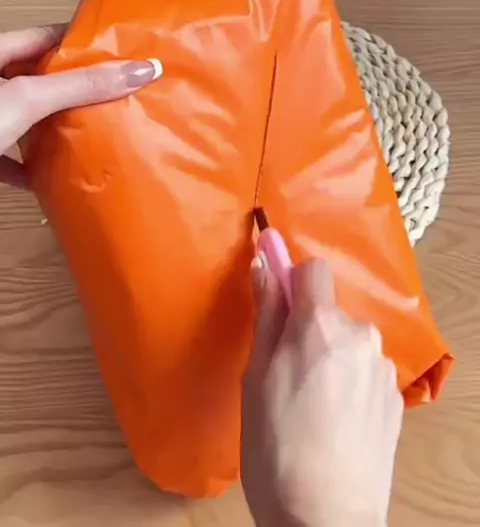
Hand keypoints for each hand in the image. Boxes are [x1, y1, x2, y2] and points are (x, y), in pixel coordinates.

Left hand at [0, 24, 161, 187]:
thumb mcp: (28, 98)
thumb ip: (80, 86)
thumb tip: (144, 70)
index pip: (47, 37)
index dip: (84, 43)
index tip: (123, 51)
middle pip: (39, 78)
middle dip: (75, 88)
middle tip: (121, 95)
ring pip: (25, 118)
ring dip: (54, 128)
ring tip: (97, 132)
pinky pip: (10, 156)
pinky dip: (31, 167)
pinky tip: (53, 178)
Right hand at [241, 257, 403, 526]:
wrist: (326, 519)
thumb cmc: (275, 448)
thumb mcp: (256, 377)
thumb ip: (266, 314)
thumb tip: (265, 261)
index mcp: (321, 325)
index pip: (314, 268)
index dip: (292, 282)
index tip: (276, 305)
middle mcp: (360, 336)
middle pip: (331, 311)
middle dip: (309, 329)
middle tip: (285, 374)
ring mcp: (382, 369)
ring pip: (349, 343)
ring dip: (331, 358)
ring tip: (311, 406)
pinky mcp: (396, 399)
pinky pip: (365, 372)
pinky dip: (349, 384)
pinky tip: (334, 423)